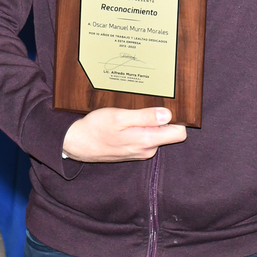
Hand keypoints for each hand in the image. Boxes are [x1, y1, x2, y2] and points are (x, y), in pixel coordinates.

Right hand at [62, 107, 186, 162]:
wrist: (77, 144)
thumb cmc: (96, 128)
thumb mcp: (119, 117)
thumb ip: (145, 117)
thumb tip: (168, 114)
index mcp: (147, 141)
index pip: (179, 133)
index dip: (179, 118)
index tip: (172, 106)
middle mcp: (147, 149)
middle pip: (169, 132)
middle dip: (163, 119)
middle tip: (149, 104)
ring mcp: (140, 151)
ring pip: (156, 134)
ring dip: (150, 123)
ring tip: (134, 112)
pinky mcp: (133, 150)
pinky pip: (145, 138)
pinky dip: (141, 129)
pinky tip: (128, 121)